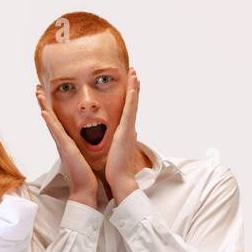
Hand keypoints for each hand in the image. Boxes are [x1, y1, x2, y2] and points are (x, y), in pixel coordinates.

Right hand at [35, 83, 96, 206]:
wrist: (84, 188)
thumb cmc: (85, 174)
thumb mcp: (84, 155)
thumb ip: (83, 146)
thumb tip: (91, 139)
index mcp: (66, 142)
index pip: (57, 121)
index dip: (51, 107)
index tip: (47, 95)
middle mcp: (61, 142)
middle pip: (50, 118)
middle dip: (43, 102)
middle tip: (37, 88)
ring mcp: (62, 145)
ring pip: (50, 121)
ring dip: (43, 106)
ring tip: (37, 93)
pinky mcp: (66, 149)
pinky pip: (56, 132)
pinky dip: (50, 122)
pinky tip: (44, 112)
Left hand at [104, 67, 140, 199]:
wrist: (120, 179)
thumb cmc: (116, 168)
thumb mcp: (117, 151)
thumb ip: (120, 141)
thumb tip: (125, 136)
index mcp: (125, 132)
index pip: (128, 110)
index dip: (131, 97)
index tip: (131, 83)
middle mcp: (129, 128)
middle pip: (133, 103)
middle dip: (134, 87)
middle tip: (134, 72)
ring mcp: (129, 129)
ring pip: (133, 104)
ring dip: (134, 87)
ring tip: (135, 73)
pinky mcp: (126, 131)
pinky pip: (129, 111)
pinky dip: (132, 98)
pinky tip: (133, 87)